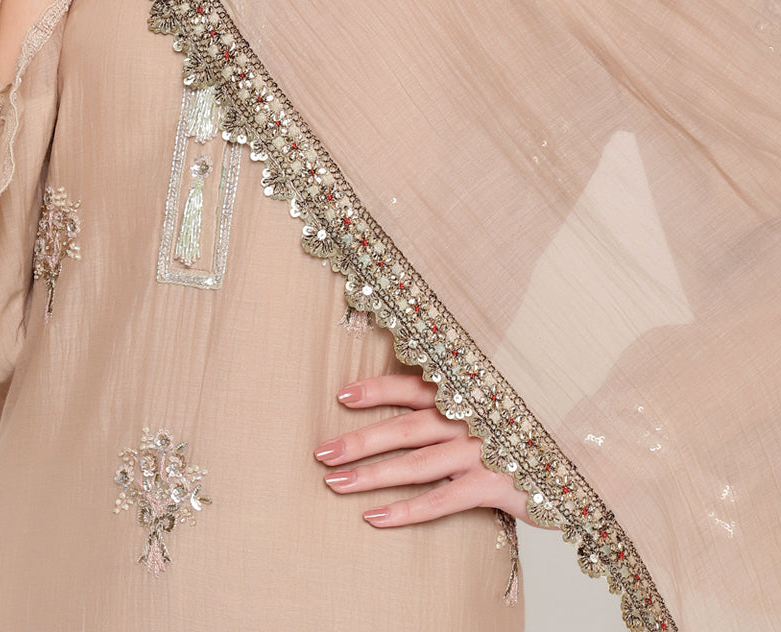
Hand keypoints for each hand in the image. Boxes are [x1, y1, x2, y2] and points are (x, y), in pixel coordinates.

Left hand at [314, 373, 531, 527]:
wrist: (584, 453)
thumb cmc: (528, 424)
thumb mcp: (494, 400)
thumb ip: (458, 398)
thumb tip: (414, 403)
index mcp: (464, 392)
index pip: (411, 386)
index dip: (375, 390)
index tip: (341, 395)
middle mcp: (467, 418)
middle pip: (402, 427)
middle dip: (359, 440)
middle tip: (321, 453)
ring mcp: (479, 451)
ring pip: (413, 465)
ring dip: (371, 475)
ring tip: (334, 483)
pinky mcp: (492, 486)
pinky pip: (439, 501)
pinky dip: (405, 511)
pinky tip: (374, 518)